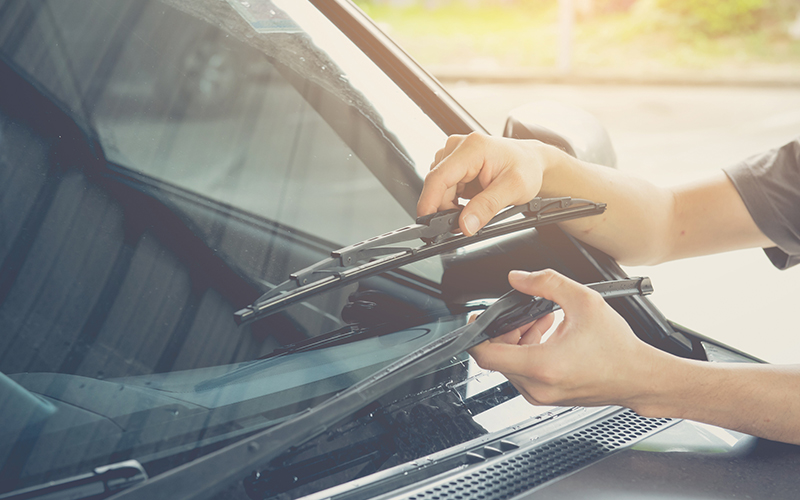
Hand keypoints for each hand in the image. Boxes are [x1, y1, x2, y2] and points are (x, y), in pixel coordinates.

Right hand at [417, 133, 557, 235]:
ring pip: (439, 189)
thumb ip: (487, 208)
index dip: (429, 202)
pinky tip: (470, 200)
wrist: (532, 162)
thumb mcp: (513, 190)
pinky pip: (444, 187)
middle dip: (447, 208)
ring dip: (451, 204)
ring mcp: (454, 154)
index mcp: (473, 148)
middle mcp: (459, 146)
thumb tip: (465, 224)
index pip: (439, 177)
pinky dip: (453, 200)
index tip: (426, 222)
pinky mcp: (453, 163)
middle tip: (467, 222)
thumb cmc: (526, 168)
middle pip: (438, 186)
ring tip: (475, 206)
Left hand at [468, 269, 664, 408]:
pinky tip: (548, 335)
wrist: (639, 378)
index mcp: (541, 366)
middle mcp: (537, 386)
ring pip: (510, 365)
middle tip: (524, 314)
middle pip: (497, 356)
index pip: (485, 355)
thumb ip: (546, 283)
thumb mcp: (583, 301)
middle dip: (505, 330)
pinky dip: (528, 352)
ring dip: (518, 340)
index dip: (473, 335)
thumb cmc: (618, 349)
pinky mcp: (547, 398)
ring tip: (541, 321)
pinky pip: (523, 373)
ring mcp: (541, 395)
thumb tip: (518, 277)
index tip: (477, 321)